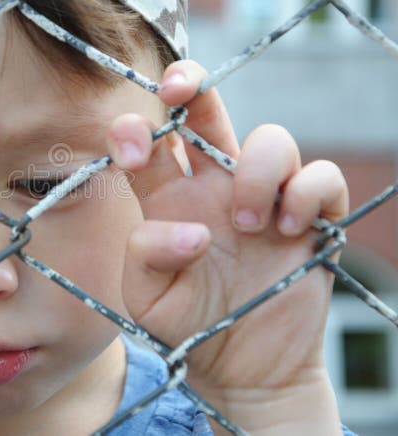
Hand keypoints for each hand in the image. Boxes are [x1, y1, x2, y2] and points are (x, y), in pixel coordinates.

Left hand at [107, 61, 347, 430]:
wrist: (244, 368)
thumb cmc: (189, 326)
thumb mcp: (146, 299)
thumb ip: (145, 256)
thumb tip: (192, 231)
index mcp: (167, 199)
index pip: (149, 144)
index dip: (135, 130)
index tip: (132, 147)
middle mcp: (213, 187)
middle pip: (204, 114)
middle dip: (191, 84)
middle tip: (179, 88)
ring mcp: (263, 197)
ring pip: (270, 139)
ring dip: (257, 174)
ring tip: (248, 226)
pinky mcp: (309, 216)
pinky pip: (320, 175)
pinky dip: (304, 194)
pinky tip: (287, 231)